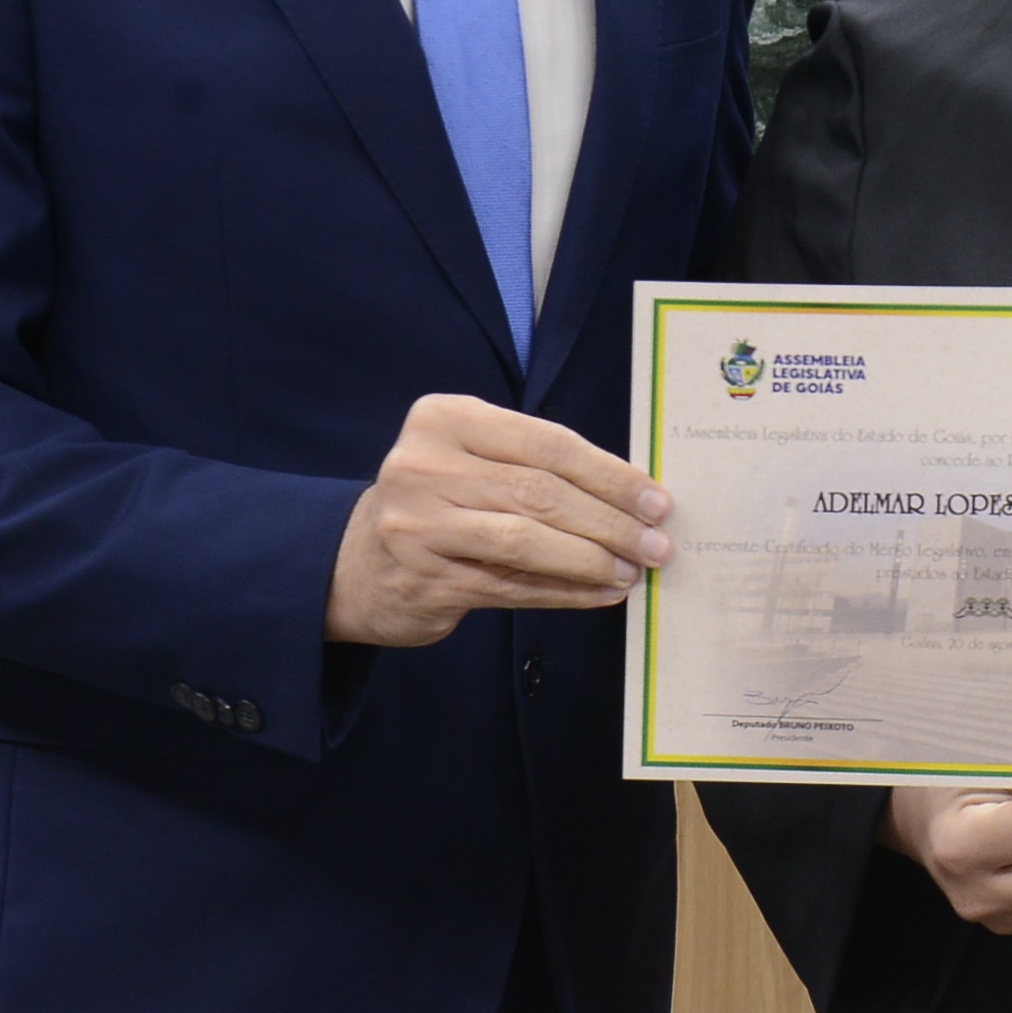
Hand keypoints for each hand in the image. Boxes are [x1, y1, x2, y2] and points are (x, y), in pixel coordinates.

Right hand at [324, 392, 673, 645]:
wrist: (355, 566)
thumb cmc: (437, 502)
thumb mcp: (472, 460)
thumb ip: (534, 465)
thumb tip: (632, 494)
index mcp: (445, 419)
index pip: (547, 443)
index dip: (610, 474)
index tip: (656, 500)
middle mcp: (424, 466)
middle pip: (541, 493)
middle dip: (610, 521)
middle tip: (657, 543)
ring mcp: (418, 526)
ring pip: (527, 542)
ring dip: (592, 560)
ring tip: (633, 570)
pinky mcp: (424, 580)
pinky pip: (513, 586)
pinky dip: (565, 591)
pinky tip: (600, 593)